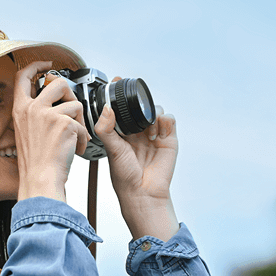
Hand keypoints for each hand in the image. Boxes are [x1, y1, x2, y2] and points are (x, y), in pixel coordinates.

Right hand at [13, 62, 90, 201]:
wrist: (41, 179)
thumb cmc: (37, 162)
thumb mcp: (28, 132)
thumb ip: (36, 114)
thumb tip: (54, 102)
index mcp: (20, 109)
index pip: (22, 77)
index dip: (35, 66)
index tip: (46, 65)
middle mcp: (32, 108)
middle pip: (57, 83)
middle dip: (71, 95)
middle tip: (73, 114)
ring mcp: (47, 114)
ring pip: (76, 104)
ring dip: (81, 122)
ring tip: (75, 138)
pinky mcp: (64, 123)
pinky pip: (83, 124)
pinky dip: (83, 138)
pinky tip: (75, 149)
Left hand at [94, 77, 179, 239]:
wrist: (142, 193)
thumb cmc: (125, 177)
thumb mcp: (111, 149)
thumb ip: (106, 128)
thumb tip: (107, 108)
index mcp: (122, 131)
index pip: (121, 107)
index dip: (119, 94)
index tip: (116, 82)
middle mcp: (138, 131)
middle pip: (141, 105)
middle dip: (139, 101)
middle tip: (134, 101)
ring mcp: (155, 134)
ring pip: (155, 110)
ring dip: (151, 113)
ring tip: (146, 129)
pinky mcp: (169, 139)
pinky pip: (170, 120)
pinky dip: (165, 120)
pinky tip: (157, 132)